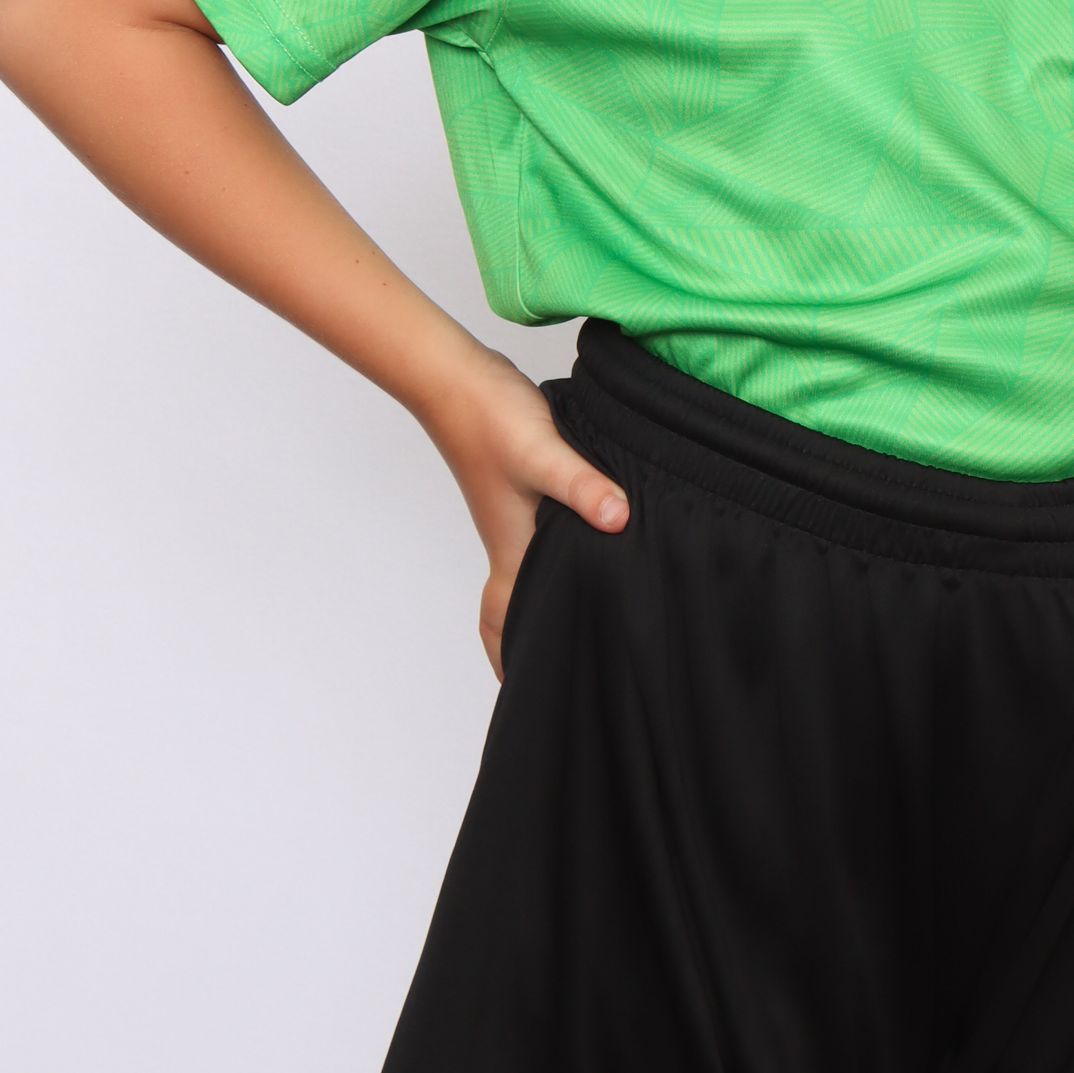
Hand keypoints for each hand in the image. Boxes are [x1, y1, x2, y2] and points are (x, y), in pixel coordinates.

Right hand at [420, 343, 629, 678]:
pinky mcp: (524, 489)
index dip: (513, 660)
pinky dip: (562, 553)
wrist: (456, 376)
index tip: (534, 696)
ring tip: (590, 616)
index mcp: (513, 548)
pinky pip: (544, 538)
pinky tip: (595, 540)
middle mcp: (512, 540)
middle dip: (538, 639)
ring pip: (532, 573)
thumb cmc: (490, 418)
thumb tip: (617, 520)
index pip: (506, 622)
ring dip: (551, 597)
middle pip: (518, 607)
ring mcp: (516, 516)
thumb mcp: (542, 453)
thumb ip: (580, 485)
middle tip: (576, 667)